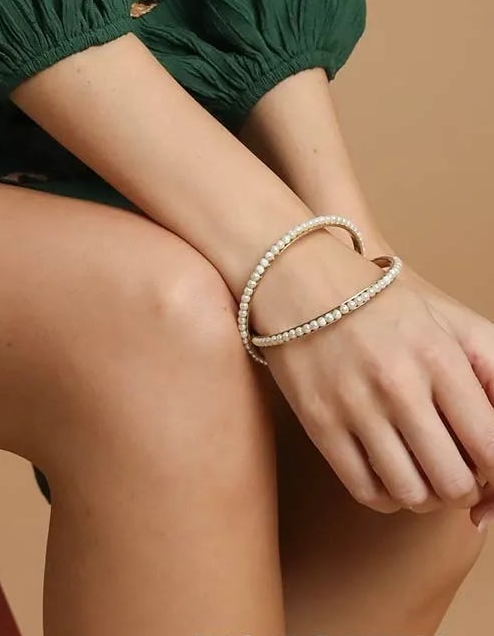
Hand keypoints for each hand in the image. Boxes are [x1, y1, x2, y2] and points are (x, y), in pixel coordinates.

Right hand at [251, 240, 493, 522]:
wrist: (296, 275)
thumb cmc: (378, 301)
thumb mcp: (443, 322)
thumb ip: (488, 374)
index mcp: (438, 356)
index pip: (490, 447)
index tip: (484, 463)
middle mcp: (398, 383)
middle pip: (453, 482)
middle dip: (463, 489)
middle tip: (454, 472)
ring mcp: (355, 405)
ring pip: (410, 494)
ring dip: (425, 496)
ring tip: (422, 474)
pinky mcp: (319, 422)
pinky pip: (365, 490)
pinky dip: (386, 496)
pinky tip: (389, 474)